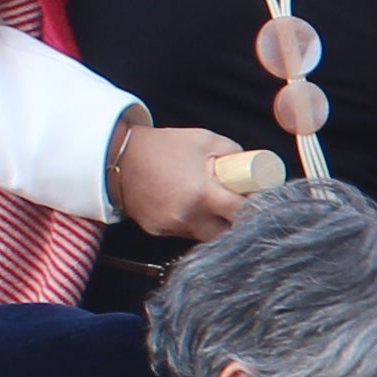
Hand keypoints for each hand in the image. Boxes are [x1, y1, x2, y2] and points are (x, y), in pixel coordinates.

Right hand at [111, 119, 255, 238]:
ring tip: (209, 202)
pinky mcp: (158, 231)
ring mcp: (171, 226)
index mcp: (202, 193)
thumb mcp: (206, 140)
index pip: (243, 212)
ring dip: (214, 224)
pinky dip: (192, 223)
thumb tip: (254, 170)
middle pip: (227, 232)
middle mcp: (188, 215)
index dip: (255, 206)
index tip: (256, 198)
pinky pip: (185, 233)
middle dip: (236, 220)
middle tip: (235, 203)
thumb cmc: (164, 147)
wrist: (119, 156)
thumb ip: (234, 154)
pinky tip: (187, 204)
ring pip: (206, 236)